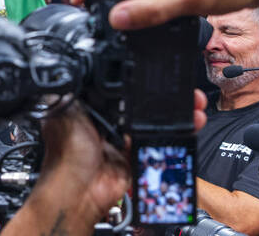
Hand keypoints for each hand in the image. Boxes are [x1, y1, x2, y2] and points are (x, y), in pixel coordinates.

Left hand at [15, 91, 206, 233]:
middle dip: (162, 98)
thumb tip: (74, 70)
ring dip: (175, 115)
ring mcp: (123, 142)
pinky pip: (159, 145)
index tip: (156, 74)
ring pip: (154, 124)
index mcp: (90, 110)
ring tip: (193, 106)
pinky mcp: (137, 159)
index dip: (138, 82)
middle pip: (141, 106)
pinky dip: (176, 137)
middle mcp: (108, 124)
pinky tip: (188, 126)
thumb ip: (77, 89)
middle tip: (181, 91)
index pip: (119, 89)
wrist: (78, 189)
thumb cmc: (66, 153)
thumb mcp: (69, 109)